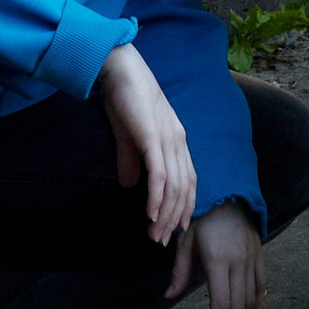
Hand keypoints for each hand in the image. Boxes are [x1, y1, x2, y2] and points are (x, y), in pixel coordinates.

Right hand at [95, 42, 195, 247]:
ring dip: (164, 215)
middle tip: (161, 241)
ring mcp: (168, 140)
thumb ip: (132, 160)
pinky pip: (159, 175)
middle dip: (174, 218)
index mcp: (177, 140)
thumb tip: (131, 185)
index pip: (188, 181)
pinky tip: (149, 214)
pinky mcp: (153, 138)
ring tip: (153, 235)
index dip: (184, 206)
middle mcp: (179, 142)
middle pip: (184, 189)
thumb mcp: (129, 135)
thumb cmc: (124, 98)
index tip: (175, 229)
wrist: (120, 68)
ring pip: (173, 187)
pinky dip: (156, 198)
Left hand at [166, 197, 264, 308]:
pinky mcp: (259, 255)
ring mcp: (251, 258)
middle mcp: (238, 261)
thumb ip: (179, 272)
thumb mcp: (185, 241)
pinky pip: (261, 284)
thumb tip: (168, 297)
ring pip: (251, 298)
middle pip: (238, 306)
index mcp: (217, 260)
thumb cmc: (200, 217)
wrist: (225, 192)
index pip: (221, 304)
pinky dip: (257, 303)